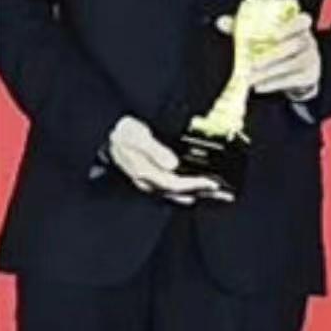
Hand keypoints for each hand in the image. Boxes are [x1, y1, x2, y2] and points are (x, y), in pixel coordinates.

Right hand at [108, 115, 230, 203]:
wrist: (107, 135)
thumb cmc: (123, 133)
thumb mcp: (137, 136)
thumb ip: (155, 151)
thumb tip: (173, 164)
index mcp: (145, 173)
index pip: (175, 184)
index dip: (195, 185)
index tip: (212, 183)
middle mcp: (147, 183)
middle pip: (178, 194)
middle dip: (201, 194)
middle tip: (223, 195)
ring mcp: (147, 184)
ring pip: (175, 195)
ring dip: (196, 195)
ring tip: (214, 197)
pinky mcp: (148, 180)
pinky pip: (169, 192)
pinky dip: (184, 194)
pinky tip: (192, 194)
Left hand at [216, 9, 320, 98]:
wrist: (300, 70)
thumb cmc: (279, 46)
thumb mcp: (266, 35)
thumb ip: (245, 27)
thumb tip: (221, 22)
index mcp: (299, 26)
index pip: (302, 21)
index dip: (290, 27)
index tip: (273, 35)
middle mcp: (309, 40)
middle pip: (294, 45)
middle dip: (272, 55)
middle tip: (253, 64)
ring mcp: (311, 58)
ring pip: (293, 63)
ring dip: (270, 72)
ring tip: (251, 78)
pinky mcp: (309, 76)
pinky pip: (292, 80)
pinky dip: (274, 83)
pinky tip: (260, 86)